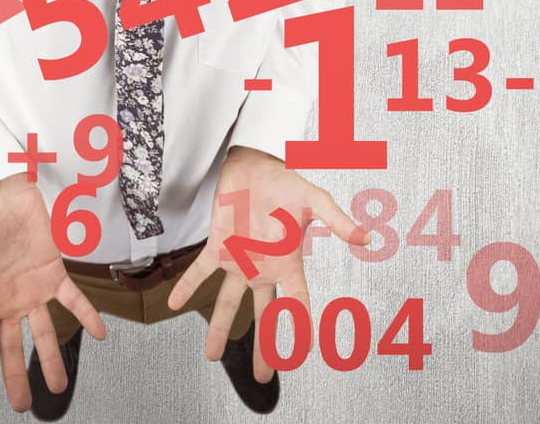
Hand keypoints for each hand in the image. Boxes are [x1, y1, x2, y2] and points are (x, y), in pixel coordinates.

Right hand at [0, 173, 107, 411]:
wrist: (1, 191)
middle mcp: (8, 300)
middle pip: (12, 347)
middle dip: (17, 377)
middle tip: (23, 405)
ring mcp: (32, 289)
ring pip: (44, 332)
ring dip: (52, 359)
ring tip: (59, 387)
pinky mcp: (54, 273)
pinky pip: (74, 299)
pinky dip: (87, 316)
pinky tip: (99, 334)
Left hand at [165, 146, 366, 381]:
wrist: (257, 164)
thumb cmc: (287, 182)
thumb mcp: (314, 200)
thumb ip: (336, 220)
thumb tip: (365, 237)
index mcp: (288, 264)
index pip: (297, 304)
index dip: (301, 330)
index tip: (302, 355)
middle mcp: (263, 268)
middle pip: (263, 316)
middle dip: (263, 347)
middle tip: (263, 375)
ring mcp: (239, 260)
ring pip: (227, 302)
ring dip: (218, 328)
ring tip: (211, 356)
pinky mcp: (218, 246)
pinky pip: (199, 271)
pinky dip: (186, 286)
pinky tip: (174, 303)